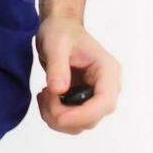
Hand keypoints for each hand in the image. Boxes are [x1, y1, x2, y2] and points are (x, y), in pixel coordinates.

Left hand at [36, 14, 120, 132]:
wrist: (58, 28)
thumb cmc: (61, 31)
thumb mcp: (55, 45)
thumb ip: (57, 67)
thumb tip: (58, 90)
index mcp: (107, 71)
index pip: (105, 102)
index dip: (83, 115)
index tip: (59, 117)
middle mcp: (106, 87)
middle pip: (92, 118)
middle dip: (64, 115)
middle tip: (44, 94)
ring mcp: (95, 96)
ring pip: (81, 123)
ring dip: (57, 117)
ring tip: (44, 94)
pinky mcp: (83, 101)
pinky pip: (72, 119)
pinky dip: (55, 114)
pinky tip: (46, 96)